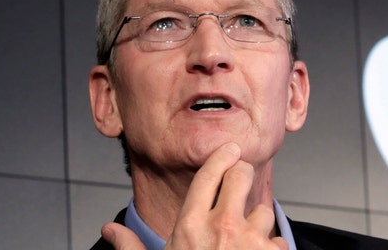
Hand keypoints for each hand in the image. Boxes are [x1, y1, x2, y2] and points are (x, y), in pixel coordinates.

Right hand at [102, 143, 287, 248]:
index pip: (208, 175)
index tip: (230, 149)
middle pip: (241, 176)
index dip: (221, 157)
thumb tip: (109, 230)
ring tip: (243, 243)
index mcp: (189, 227)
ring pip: (263, 210)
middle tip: (241, 181)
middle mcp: (221, 226)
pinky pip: (278, 240)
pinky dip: (271, 249)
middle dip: (242, 175)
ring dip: (257, 223)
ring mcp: (250, 239)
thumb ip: (131, 248)